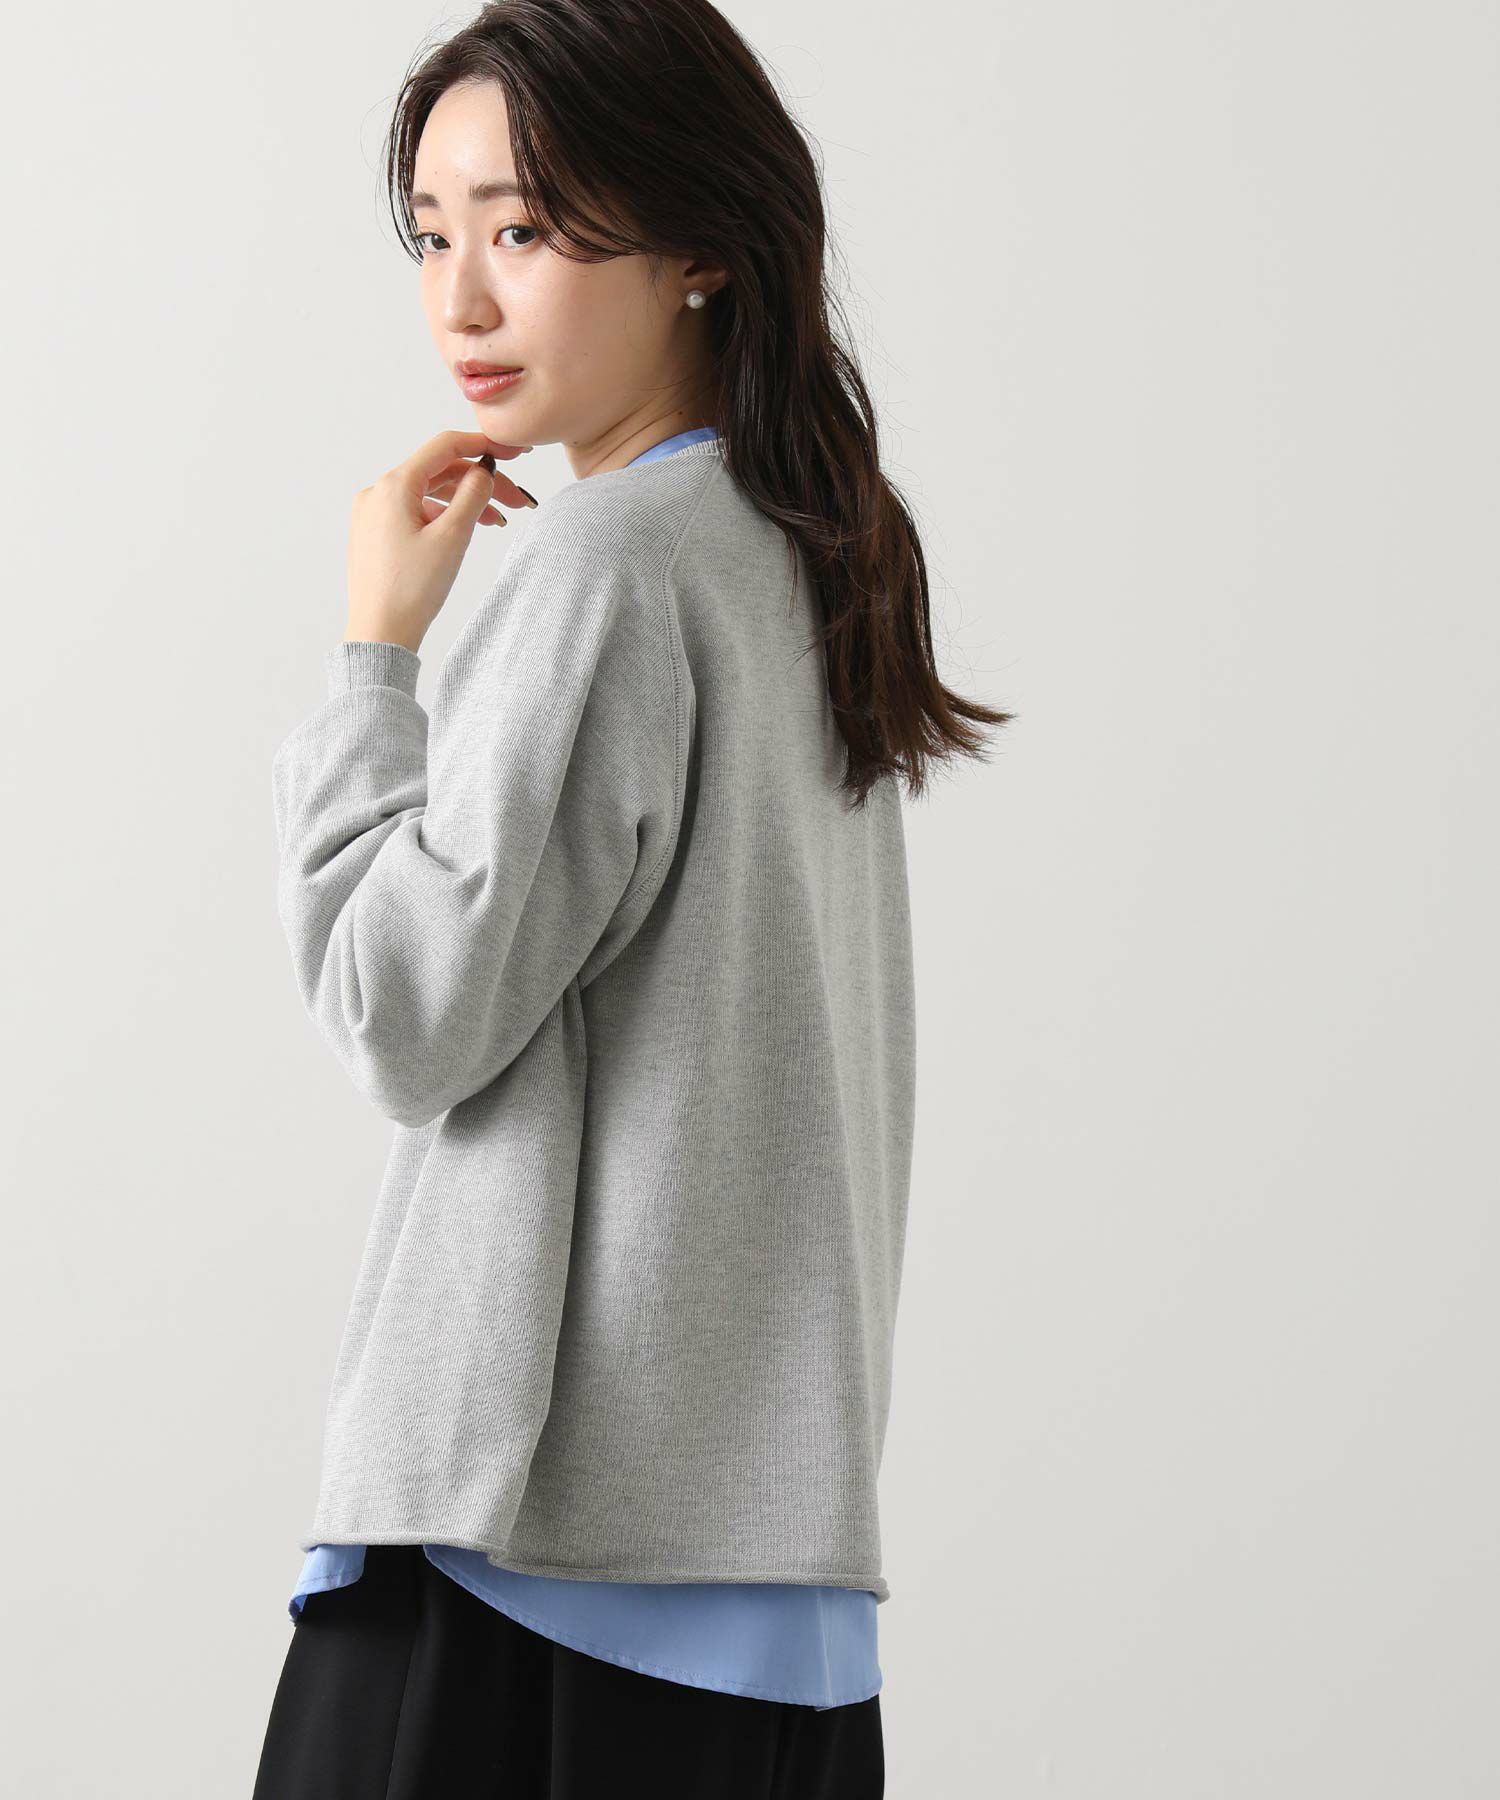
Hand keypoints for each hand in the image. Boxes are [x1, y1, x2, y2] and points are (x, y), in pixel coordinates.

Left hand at [344, 430, 536, 653]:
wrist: (380, 633)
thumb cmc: (411, 590)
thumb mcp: (452, 537)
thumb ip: (472, 495)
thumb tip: (484, 470)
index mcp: (393, 486)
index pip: (444, 447)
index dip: (483, 445)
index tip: (513, 452)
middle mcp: (378, 493)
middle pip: (439, 472)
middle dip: (480, 481)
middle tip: (517, 498)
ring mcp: (374, 514)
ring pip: (429, 494)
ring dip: (465, 500)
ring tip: (498, 519)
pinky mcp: (376, 534)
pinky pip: (416, 511)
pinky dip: (444, 515)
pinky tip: (467, 530)